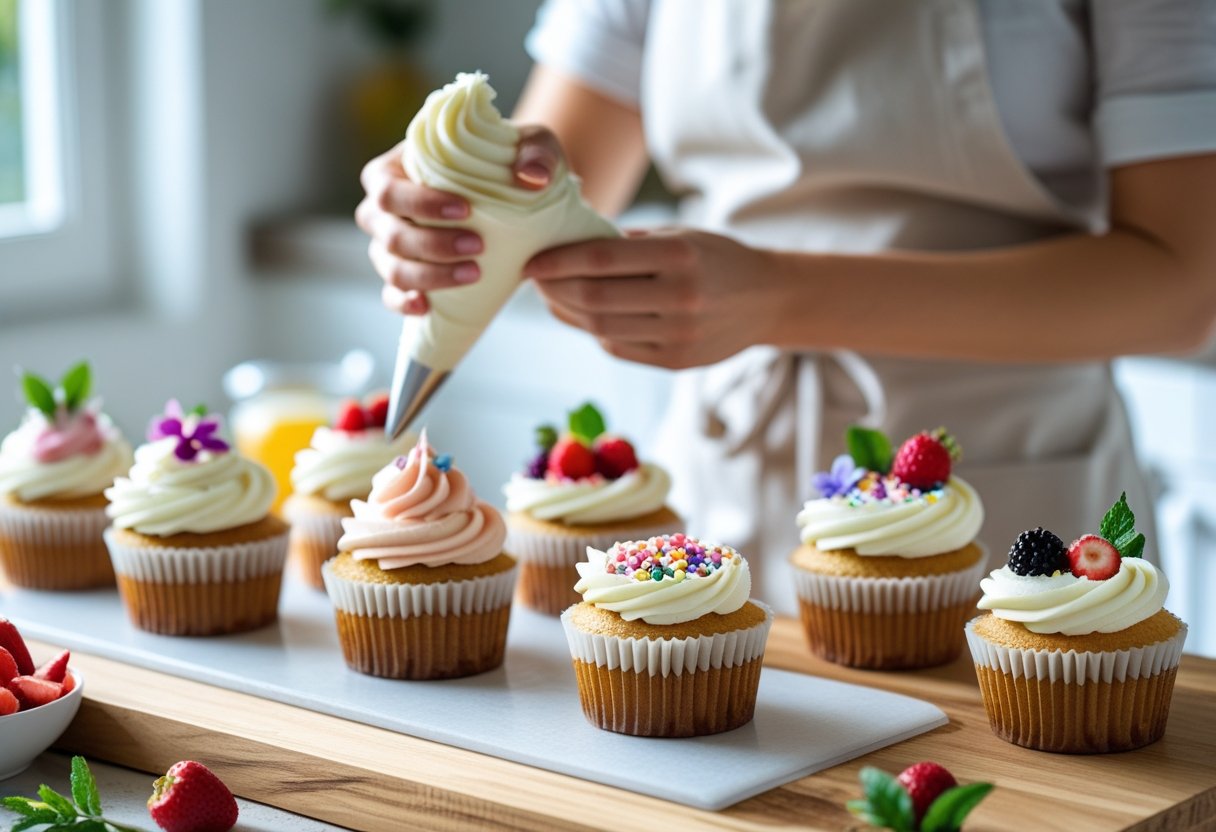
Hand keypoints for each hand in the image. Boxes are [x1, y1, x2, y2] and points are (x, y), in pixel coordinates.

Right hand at [355, 127, 565, 314]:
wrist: (514, 199)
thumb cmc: (507, 163)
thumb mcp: (530, 148)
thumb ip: (536, 153)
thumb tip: (533, 178)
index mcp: (394, 170)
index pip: (387, 188)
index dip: (420, 202)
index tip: (465, 209)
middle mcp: (383, 210)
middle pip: (390, 233)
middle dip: (432, 244)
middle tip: (477, 246)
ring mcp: (389, 246)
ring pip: (391, 268)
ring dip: (429, 275)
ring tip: (474, 274)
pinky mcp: (403, 276)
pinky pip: (391, 296)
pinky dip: (405, 303)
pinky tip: (426, 306)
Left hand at [526, 229, 785, 368]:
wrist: (768, 299)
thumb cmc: (715, 258)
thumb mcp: (679, 235)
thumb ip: (627, 242)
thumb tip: (565, 243)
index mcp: (680, 256)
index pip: (601, 260)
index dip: (558, 261)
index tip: (531, 261)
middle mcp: (680, 297)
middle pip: (594, 298)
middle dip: (554, 289)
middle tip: (535, 279)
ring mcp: (679, 335)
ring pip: (601, 328)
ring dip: (567, 312)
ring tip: (552, 296)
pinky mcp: (675, 362)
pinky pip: (618, 347)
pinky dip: (593, 330)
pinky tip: (583, 315)